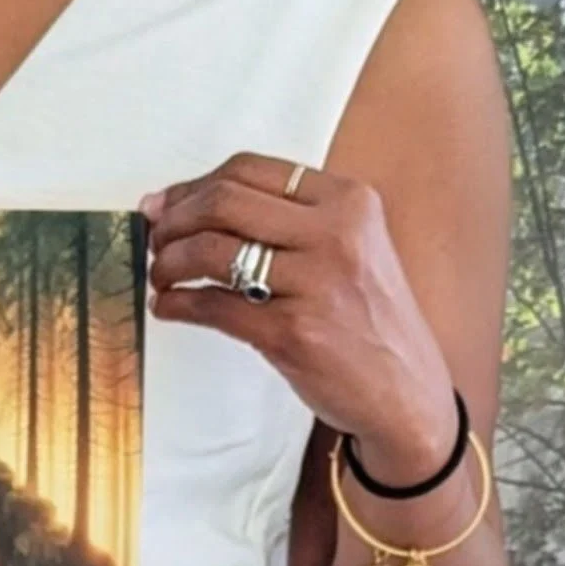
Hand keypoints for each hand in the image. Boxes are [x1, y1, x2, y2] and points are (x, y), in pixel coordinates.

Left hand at [141, 150, 459, 479]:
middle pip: (223, 200)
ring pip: (211, 250)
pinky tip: (170, 307)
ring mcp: (316, 284)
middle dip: (174, 219)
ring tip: (162, 277)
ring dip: (169, 262)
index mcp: (350, 202)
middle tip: (155, 240)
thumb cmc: (368, 322)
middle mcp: (337, 234)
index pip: (250, 170)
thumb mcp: (350, 249)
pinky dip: (177, 304)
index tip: (166, 205)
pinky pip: (212, 306)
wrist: (409, 395)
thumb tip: (184, 202)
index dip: (194, 185)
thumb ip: (286, 222)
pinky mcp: (294, 333)